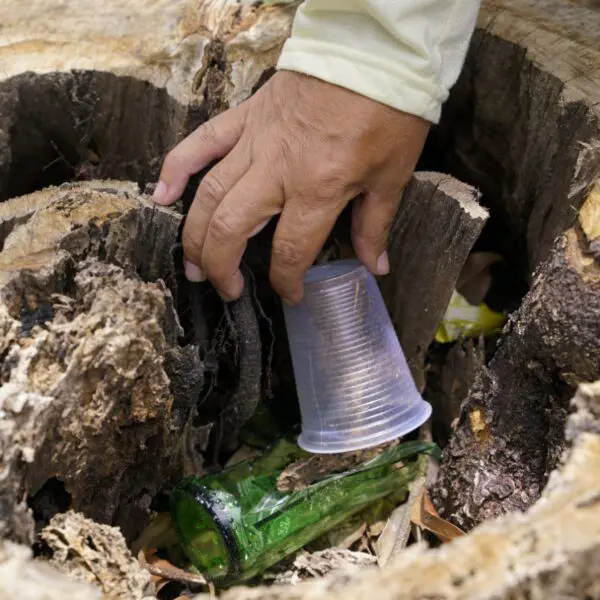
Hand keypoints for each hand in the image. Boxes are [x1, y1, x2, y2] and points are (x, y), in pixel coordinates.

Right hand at [153, 71, 429, 302]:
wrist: (370, 49)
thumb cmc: (388, 113)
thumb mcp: (392, 175)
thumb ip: (375, 225)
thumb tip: (376, 266)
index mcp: (318, 188)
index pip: (291, 250)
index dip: (287, 282)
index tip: (291, 294)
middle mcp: (277, 170)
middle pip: (231, 228)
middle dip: (222, 266)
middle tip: (225, 288)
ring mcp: (254, 142)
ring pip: (209, 194)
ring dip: (194, 235)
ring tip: (191, 265)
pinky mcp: (244, 118)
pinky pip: (201, 142)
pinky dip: (177, 167)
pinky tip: (162, 195)